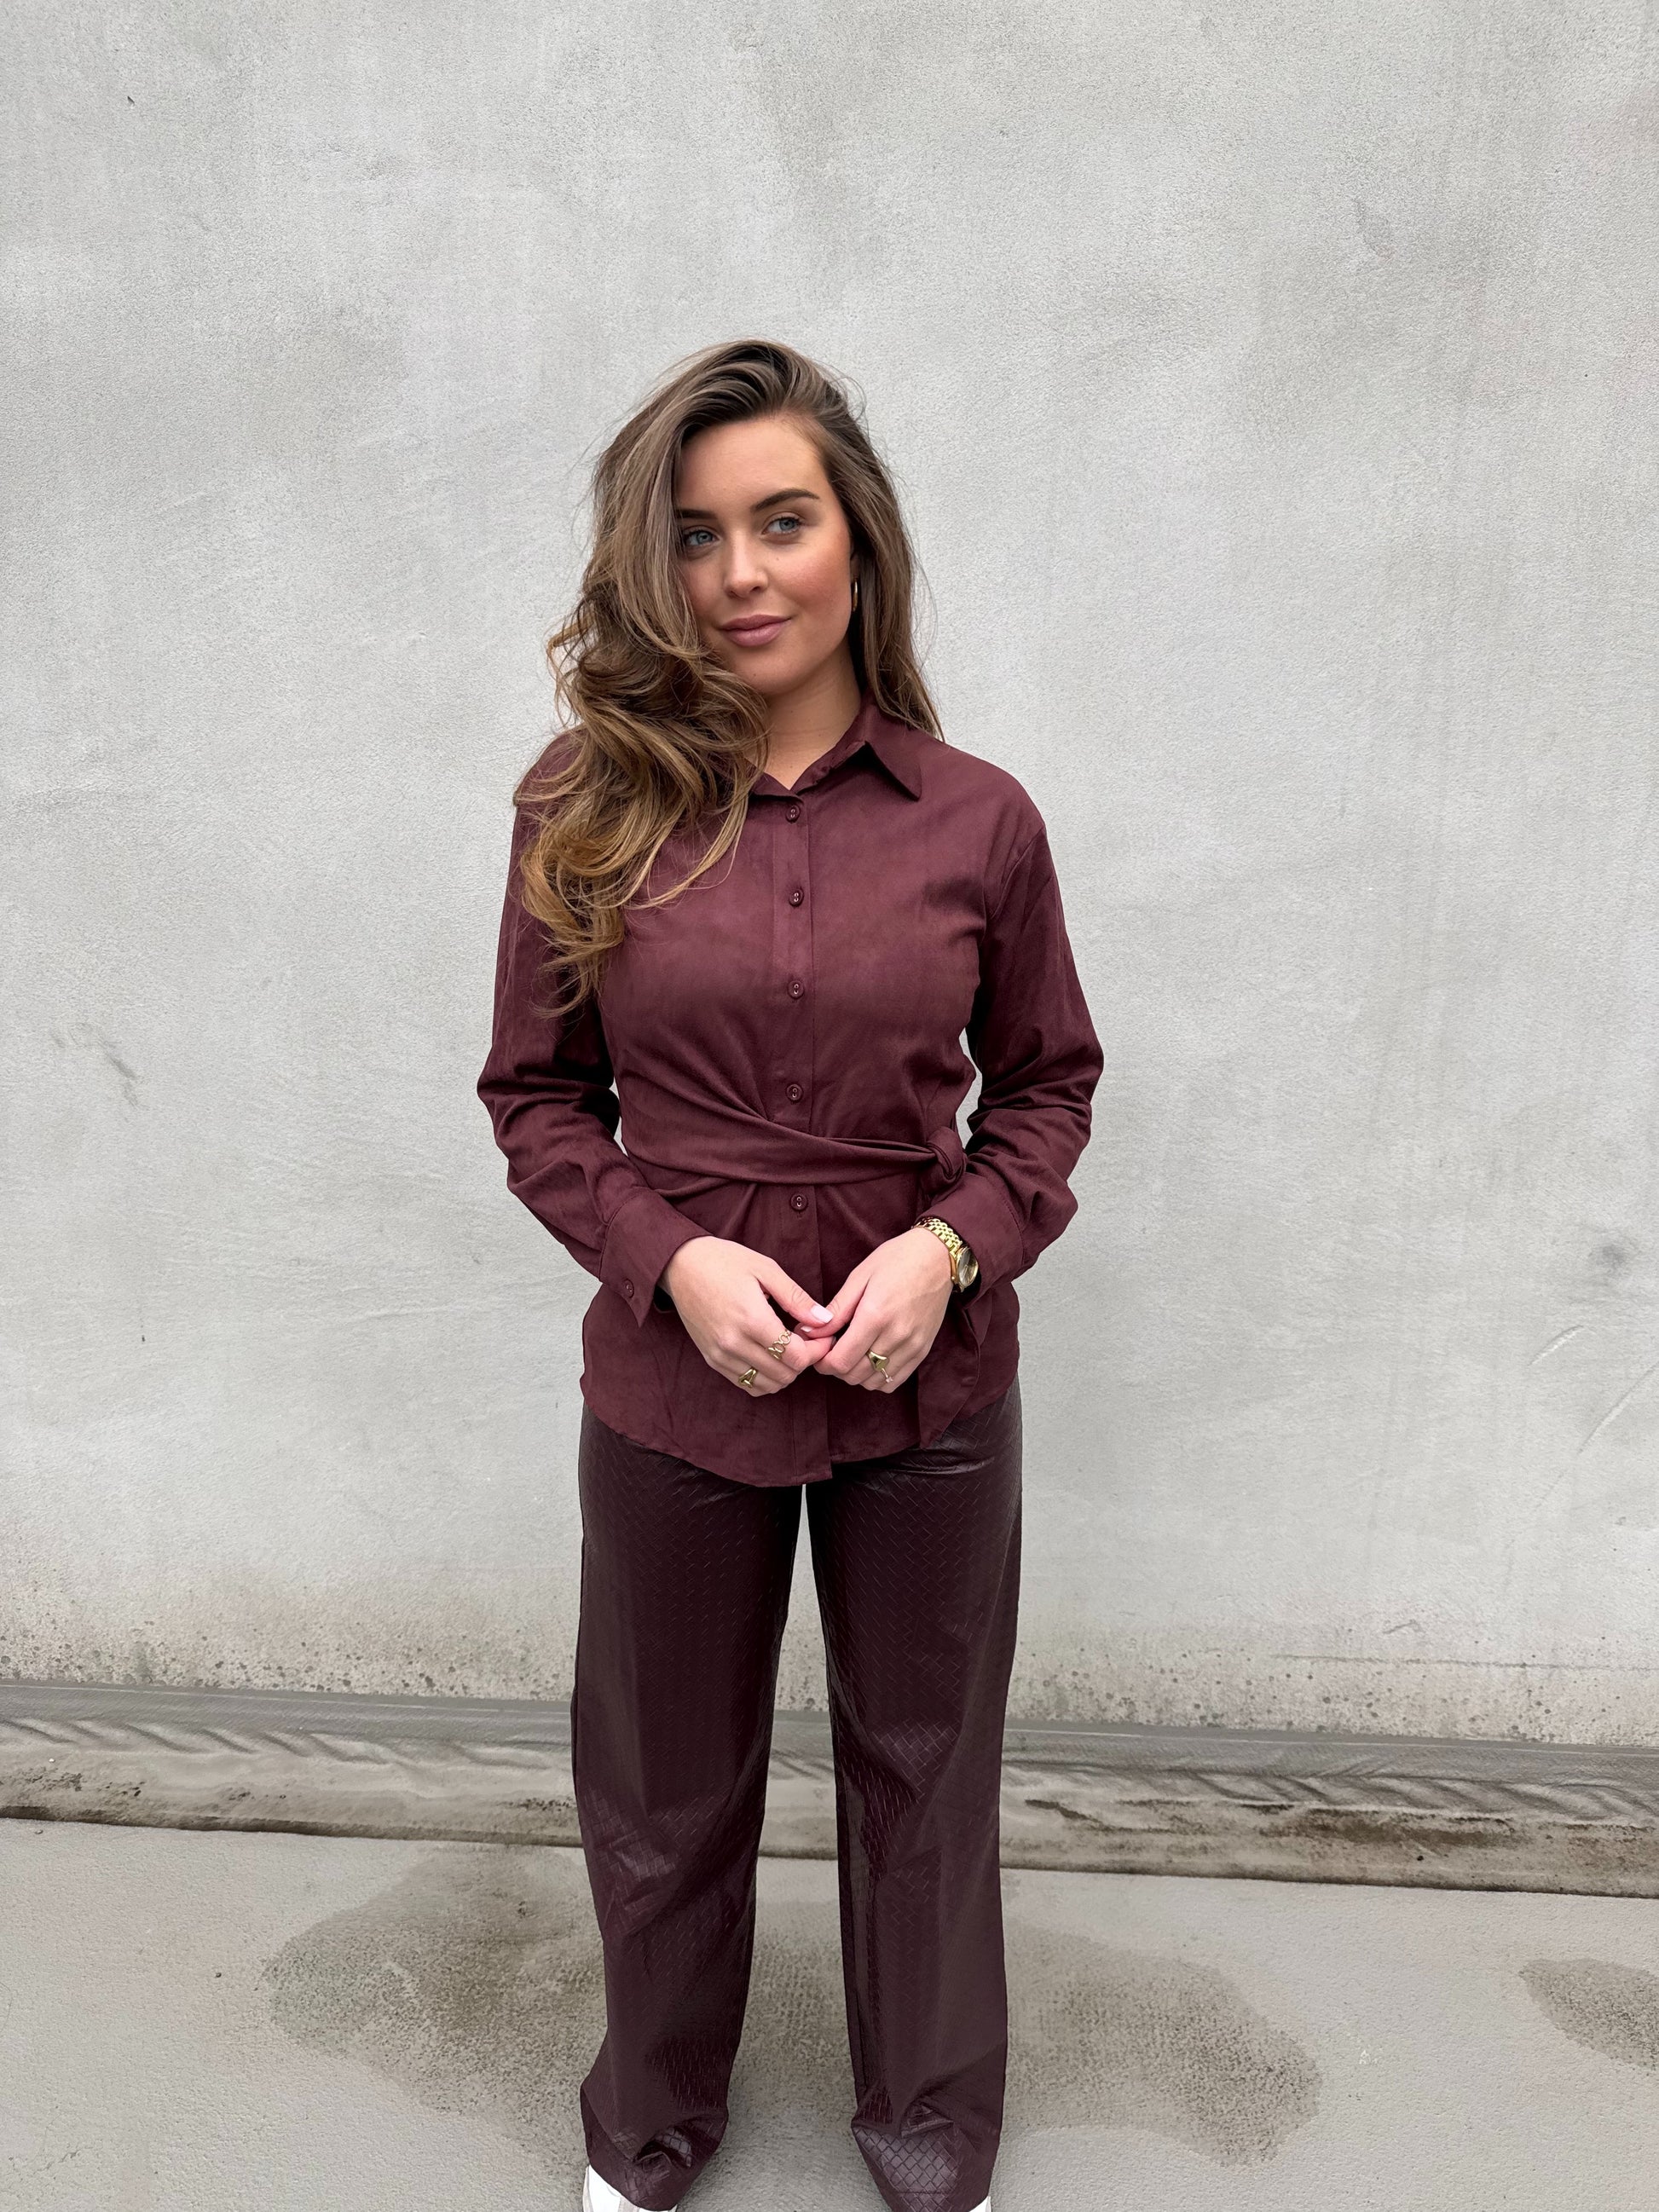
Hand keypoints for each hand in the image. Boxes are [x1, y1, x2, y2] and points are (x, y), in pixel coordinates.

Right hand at [660, 1236, 838, 1395]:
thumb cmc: (724, 1261)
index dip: (817, 1350)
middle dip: (804, 1360)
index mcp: (752, 1319)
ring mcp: (720, 1355)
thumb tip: (824, 1320)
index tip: (822, 1336)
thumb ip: (797, 1299)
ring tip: (788, 1347)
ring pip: (767, 1385)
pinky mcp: (712, 1360)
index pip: (796, 1357)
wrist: (680, 1265)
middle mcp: (734, 1343)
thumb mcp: (765, 1269)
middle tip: (807, 1339)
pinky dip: (765, 1377)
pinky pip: (746, 1384)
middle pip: (785, 1375)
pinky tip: (769, 1355)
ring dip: (785, 1372)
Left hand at [789, 1225, 954, 1390]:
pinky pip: (895, 1381)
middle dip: (836, 1368)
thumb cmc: (896, 1260)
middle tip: (832, 1350)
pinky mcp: (923, 1350)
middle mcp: (896, 1336)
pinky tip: (871, 1359)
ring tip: (852, 1353)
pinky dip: (877, 1377)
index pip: (841, 1361)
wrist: (939, 1257)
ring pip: (874, 1382)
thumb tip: (809, 1332)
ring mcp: (912, 1346)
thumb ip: (836, 1310)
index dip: (823, 1363)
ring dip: (856, 1374)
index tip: (819, 1351)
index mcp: (875, 1316)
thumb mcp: (859, 1277)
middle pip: (855, 1375)